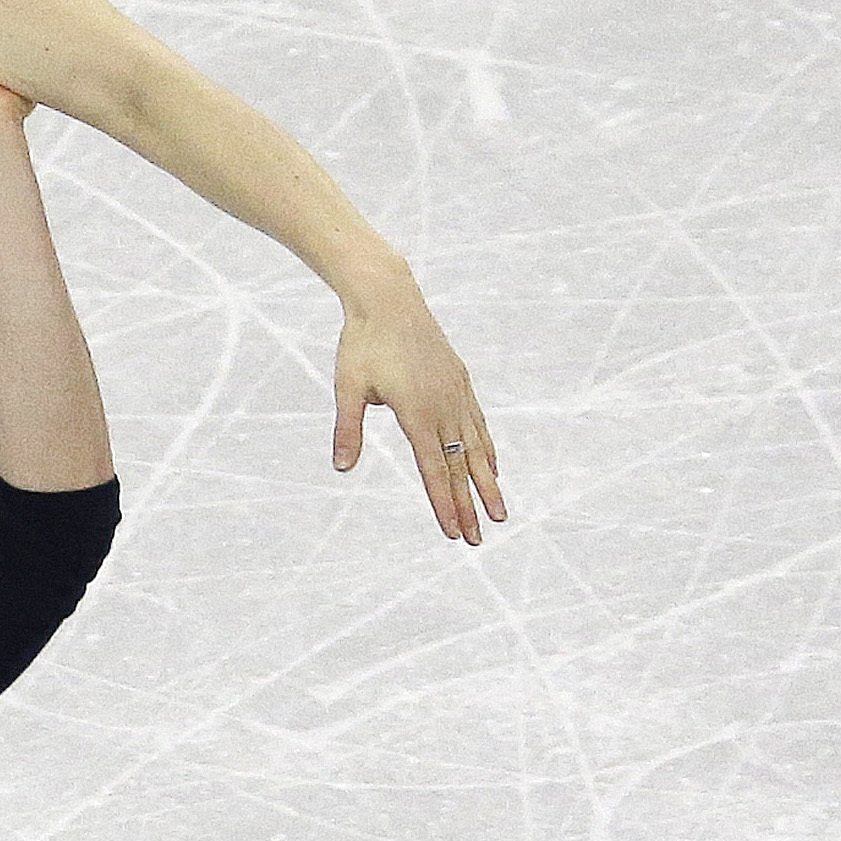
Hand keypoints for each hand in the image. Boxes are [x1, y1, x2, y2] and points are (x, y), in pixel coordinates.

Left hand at [333, 285, 505, 544]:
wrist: (389, 299)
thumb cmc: (362, 344)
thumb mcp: (348, 388)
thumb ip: (348, 429)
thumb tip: (341, 468)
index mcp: (417, 413)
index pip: (434, 470)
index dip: (444, 503)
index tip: (454, 533)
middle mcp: (444, 407)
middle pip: (459, 468)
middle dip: (469, 507)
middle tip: (478, 541)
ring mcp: (457, 394)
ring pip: (476, 449)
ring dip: (486, 484)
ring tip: (499, 514)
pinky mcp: (460, 382)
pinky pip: (478, 424)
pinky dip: (486, 450)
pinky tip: (492, 467)